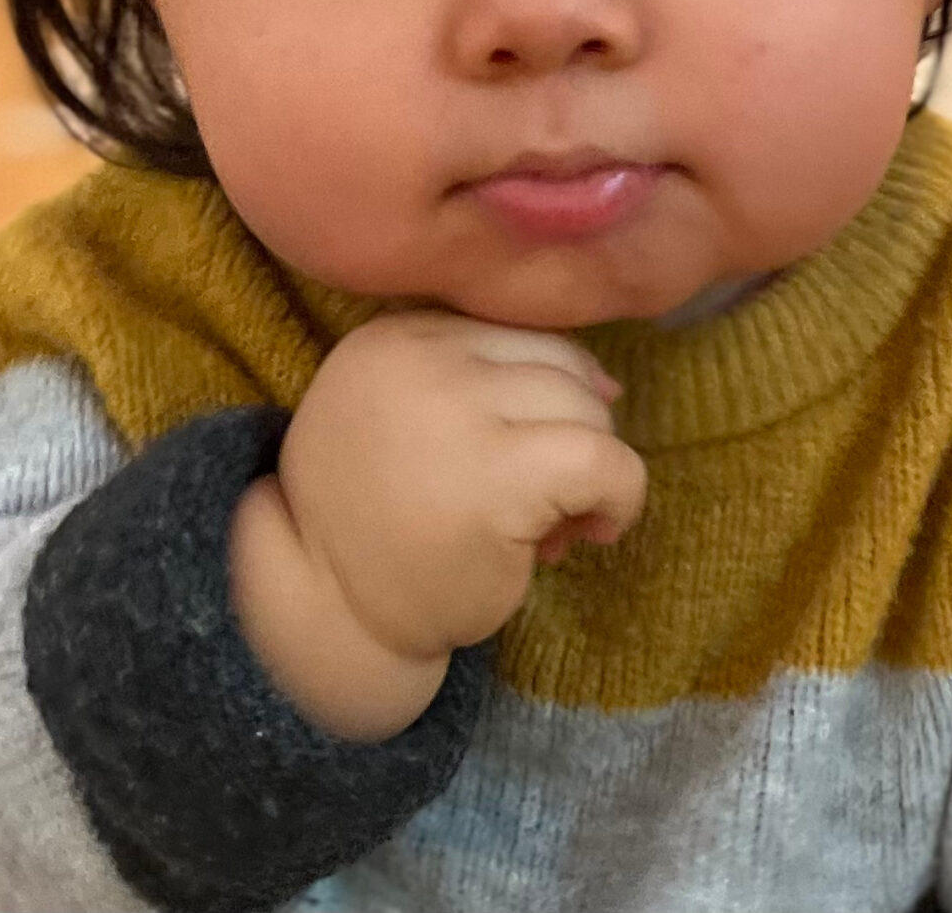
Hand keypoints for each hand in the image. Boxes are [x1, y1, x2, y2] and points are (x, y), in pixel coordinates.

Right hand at [229, 311, 646, 737]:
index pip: (520, 336)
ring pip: (587, 409)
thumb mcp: (416, 420)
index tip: (522, 462)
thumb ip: (494, 387)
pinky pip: (605, 462)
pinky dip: (622, 497)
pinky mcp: (497, 479)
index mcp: (398, 335)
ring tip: (547, 528)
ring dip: (589, 472)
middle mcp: (424, 360)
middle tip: (537, 506)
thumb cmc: (383, 523)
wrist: (330, 616)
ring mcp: (458, 415)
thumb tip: (610, 382)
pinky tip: (594, 533)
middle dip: (569, 433)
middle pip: (560, 365)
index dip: (544, 399)